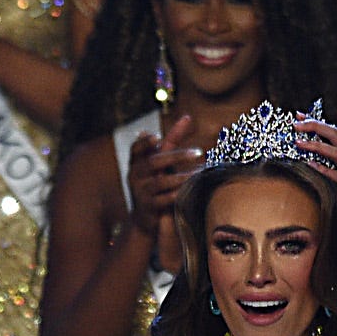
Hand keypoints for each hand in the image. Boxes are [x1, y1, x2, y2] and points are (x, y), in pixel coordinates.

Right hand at [125, 115, 201, 234]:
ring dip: (183, 176)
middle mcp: (135, 175)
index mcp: (136, 163)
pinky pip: (165, 199)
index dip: (145, 143)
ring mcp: (140, 192)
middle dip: (177, 156)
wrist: (144, 219)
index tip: (158, 137)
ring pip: (161, 182)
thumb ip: (172, 140)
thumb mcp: (160, 162)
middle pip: (154, 162)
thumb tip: (187, 117)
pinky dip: (179, 193)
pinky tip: (193, 189)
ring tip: (201, 172)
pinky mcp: (149, 207)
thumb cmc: (156, 183)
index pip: (136, 148)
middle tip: (199, 152)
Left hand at [293, 116, 336, 228]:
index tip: (300, 116)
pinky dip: (324, 169)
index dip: (317, 122)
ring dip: (317, 146)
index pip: (334, 132)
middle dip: (315, 127)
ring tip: (299, 143)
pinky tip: (311, 164)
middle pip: (336, 135)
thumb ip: (335, 161)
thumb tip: (314, 151)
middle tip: (297, 124)